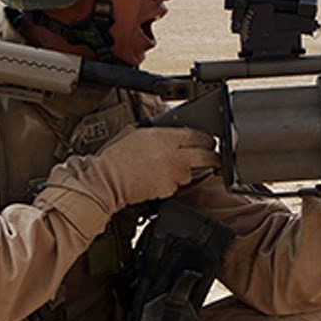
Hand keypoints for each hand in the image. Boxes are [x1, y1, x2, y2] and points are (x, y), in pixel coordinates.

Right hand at [76, 126, 219, 210]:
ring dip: (185, 171)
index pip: (198, 135)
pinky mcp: (168, 190)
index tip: (210, 141)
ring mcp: (172, 174)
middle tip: (213, 158)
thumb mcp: (136, 132)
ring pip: (190, 172)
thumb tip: (169, 130)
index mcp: (165, 137)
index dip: (207, 139)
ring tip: (168, 168)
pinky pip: (176, 185)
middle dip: (213, 157)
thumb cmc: (116, 156)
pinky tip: (157, 178)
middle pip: (206, 156)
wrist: (107, 180)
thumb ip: (157, 131)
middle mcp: (173, 155)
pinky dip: (171, 183)